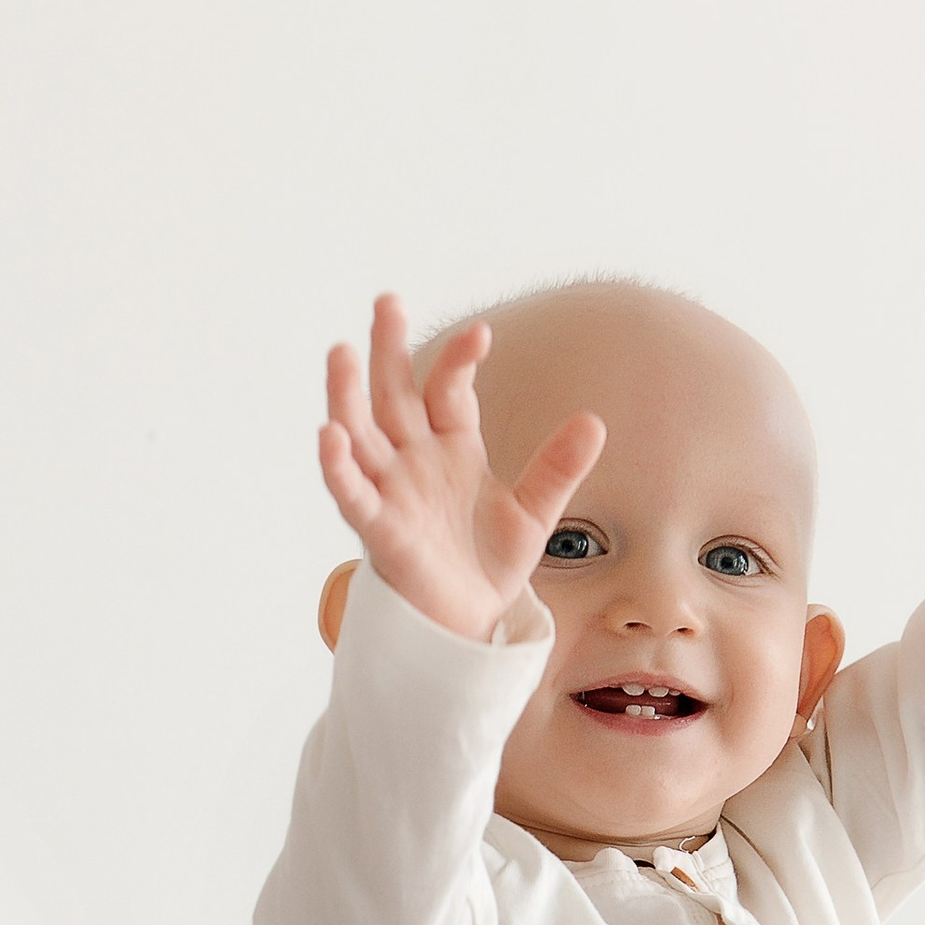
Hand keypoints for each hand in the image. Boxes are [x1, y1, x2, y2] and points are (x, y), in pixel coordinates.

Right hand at [317, 294, 604, 642]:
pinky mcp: (381, 530)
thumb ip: (558, 468)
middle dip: (388, 350)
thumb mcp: (535, 512)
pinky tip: (330, 435)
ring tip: (341, 352)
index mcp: (451, 447)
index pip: (448, 391)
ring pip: (361, 435)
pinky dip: (339, 468)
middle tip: (387, 302)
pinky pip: (353, 495)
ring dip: (347, 396)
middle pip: (394, 395)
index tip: (481, 335)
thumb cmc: (490, 563)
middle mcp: (414, 461)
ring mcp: (392, 492)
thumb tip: (595, 421)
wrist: (473, 623)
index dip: (459, 362)